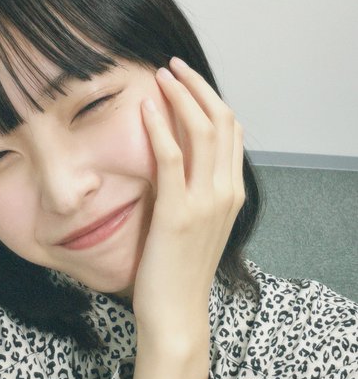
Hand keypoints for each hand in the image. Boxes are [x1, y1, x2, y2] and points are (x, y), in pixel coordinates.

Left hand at [132, 57, 244, 360]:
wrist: (177, 312)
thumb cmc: (179, 269)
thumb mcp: (196, 222)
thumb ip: (194, 188)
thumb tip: (175, 156)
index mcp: (232, 192)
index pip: (230, 130)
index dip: (209, 98)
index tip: (186, 81)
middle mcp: (226, 191)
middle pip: (221, 121)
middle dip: (196, 87)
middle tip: (172, 66)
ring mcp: (206, 201)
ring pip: (201, 131)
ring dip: (181, 96)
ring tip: (160, 75)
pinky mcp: (178, 212)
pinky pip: (171, 157)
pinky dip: (159, 127)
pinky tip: (146, 107)